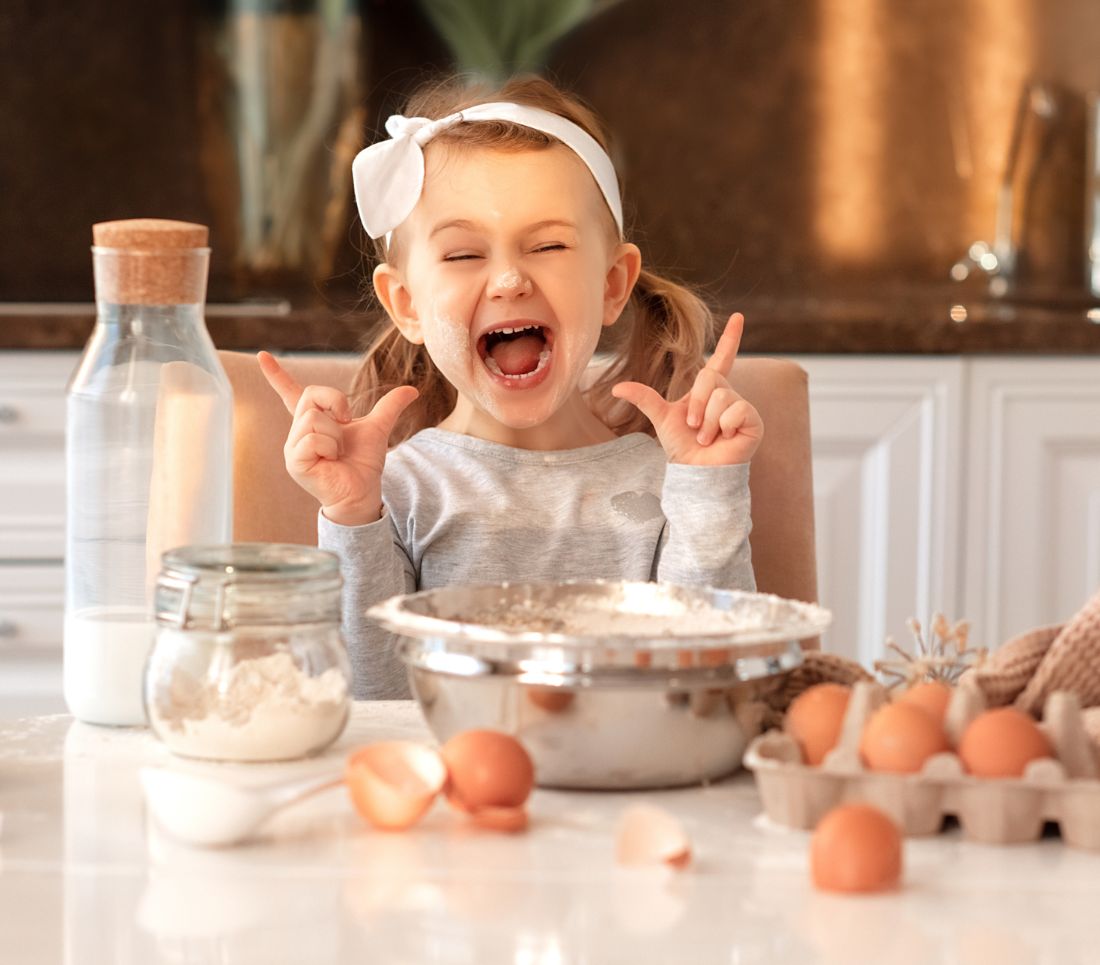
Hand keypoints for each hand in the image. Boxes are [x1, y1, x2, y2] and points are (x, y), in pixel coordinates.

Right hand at [258, 352, 417, 525]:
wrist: (364, 491)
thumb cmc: (363, 463)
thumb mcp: (377, 428)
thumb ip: (389, 406)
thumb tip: (412, 390)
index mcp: (313, 420)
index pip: (290, 392)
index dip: (276, 374)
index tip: (262, 355)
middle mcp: (298, 431)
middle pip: (311, 394)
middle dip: (337, 403)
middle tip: (346, 425)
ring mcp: (293, 446)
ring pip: (313, 418)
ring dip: (336, 433)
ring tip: (337, 452)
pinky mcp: (294, 461)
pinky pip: (312, 438)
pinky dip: (330, 447)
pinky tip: (330, 461)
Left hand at [611, 313, 762, 465]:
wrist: (695, 472)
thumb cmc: (682, 447)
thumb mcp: (661, 418)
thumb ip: (644, 398)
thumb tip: (617, 387)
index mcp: (710, 390)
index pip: (722, 358)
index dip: (730, 338)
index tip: (739, 316)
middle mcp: (728, 394)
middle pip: (711, 379)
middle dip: (697, 405)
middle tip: (695, 427)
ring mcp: (742, 407)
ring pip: (722, 397)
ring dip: (708, 422)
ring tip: (708, 437)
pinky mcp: (753, 421)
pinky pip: (737, 410)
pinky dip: (724, 427)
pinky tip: (725, 438)